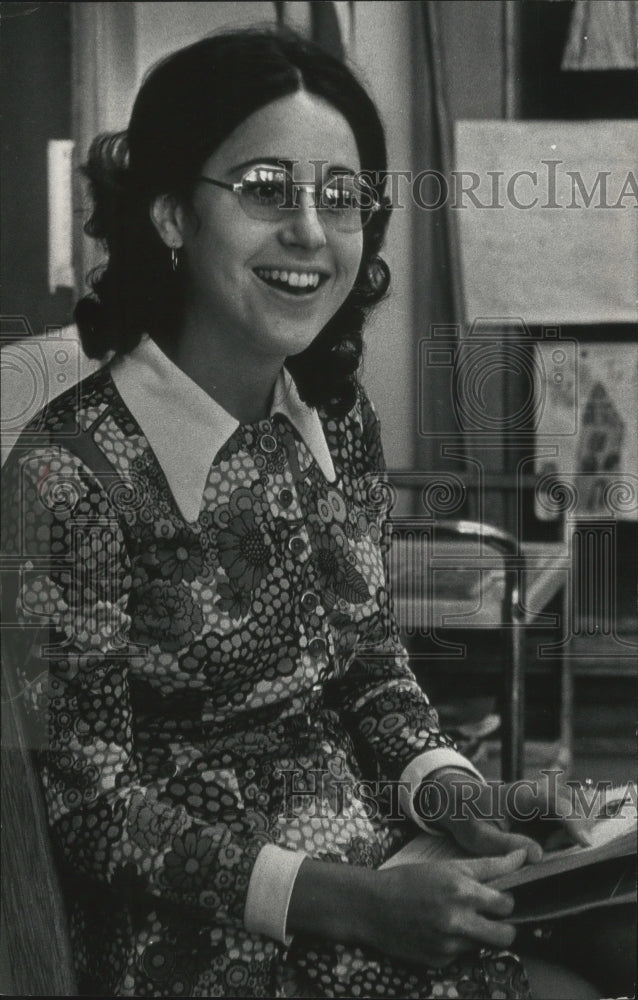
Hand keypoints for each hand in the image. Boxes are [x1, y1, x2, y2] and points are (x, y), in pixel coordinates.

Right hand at [366, 849, 524, 968]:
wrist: (372, 907)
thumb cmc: (411, 880)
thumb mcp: (448, 866)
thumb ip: (490, 865)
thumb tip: (524, 856)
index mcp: (462, 892)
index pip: (507, 905)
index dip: (506, 901)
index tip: (498, 898)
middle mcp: (458, 922)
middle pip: (506, 936)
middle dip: (504, 927)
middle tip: (491, 917)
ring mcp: (449, 946)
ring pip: (483, 946)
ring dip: (477, 935)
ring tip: (458, 920)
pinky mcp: (440, 962)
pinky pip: (462, 956)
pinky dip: (457, 945)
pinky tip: (439, 931)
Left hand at [423, 769, 592, 862]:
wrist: (459, 800)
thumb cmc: (467, 817)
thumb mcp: (479, 837)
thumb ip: (507, 845)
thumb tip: (539, 856)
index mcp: (521, 795)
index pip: (556, 803)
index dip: (574, 822)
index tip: (585, 844)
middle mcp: (536, 791)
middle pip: (573, 803)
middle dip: (575, 829)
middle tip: (551, 849)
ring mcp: (541, 796)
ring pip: (574, 807)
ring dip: (572, 830)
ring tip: (548, 847)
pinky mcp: (543, 806)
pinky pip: (566, 814)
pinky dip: (567, 830)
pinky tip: (548, 844)